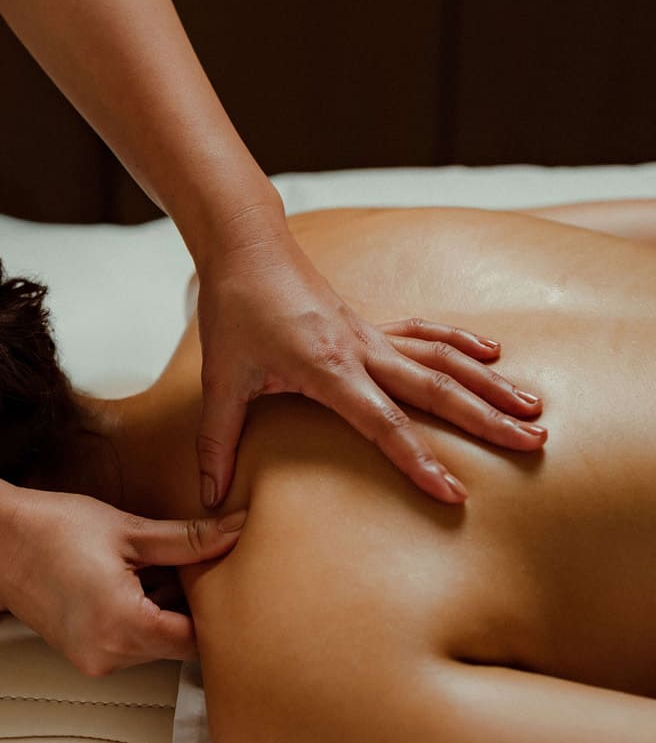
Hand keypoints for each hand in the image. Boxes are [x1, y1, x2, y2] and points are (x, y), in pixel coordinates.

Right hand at [0, 487, 245, 676]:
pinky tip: (123, 579)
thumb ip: (188, 541)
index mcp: (125, 627)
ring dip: (159, 611)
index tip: (214, 575)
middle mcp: (109, 657)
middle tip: (179, 561)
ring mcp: (91, 660)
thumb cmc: (56, 527)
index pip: (196, 639)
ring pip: (150, 645)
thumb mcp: (128, 530)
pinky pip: (125, 644)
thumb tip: (238, 531)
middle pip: (174, 645)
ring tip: (145, 566)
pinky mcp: (79, 654)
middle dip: (184, 606)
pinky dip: (134, 617)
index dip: (212, 608)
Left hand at [194, 227, 546, 509]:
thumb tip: (209, 496)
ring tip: (531, 408)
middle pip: (435, 389)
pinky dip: (458, 342)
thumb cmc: (234, 309)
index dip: (417, 461)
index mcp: (328, 368)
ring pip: (441, 359)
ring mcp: (369, 333)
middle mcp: (360, 349)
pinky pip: (423, 334)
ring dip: (487, 383)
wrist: (244, 246)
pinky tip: (491, 353)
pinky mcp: (367, 322)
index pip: (382, 424)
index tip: (454, 494)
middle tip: (533, 443)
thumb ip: (218, 441)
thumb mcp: (221, 379)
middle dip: (485, 420)